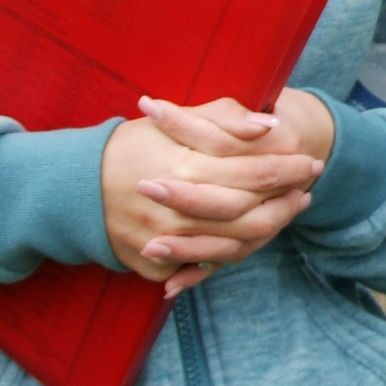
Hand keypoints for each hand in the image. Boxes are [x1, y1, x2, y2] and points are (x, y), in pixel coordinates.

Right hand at [101, 94, 329, 297]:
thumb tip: (267, 126)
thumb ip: (222, 119)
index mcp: (183, 168)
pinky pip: (204, 266)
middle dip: (286, 199)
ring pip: (234, 244)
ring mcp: (164, 243)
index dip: (286, 167)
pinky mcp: (154, 266)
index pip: (252, 172)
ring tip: (292, 207)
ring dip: (270, 226)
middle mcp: (174, 210)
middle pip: (250, 212)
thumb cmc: (131, 145)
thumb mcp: (174, 120)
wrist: (75, 188)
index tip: (310, 160)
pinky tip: (254, 234)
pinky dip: (233, 252)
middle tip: (309, 185)